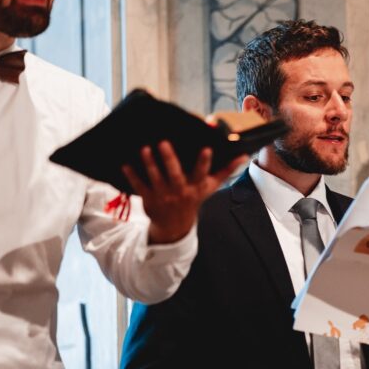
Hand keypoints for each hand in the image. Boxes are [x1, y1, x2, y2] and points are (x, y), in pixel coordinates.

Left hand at [122, 141, 246, 244]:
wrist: (175, 226)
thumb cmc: (194, 199)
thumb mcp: (211, 187)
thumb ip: (226, 171)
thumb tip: (243, 156)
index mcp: (196, 187)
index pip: (202, 173)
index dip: (204, 162)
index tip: (206, 148)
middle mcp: (180, 191)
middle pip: (175, 174)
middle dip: (170, 159)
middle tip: (163, 142)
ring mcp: (163, 196)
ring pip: (155, 178)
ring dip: (149, 163)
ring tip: (145, 149)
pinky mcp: (149, 198)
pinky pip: (139, 186)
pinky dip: (132, 176)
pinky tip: (125, 164)